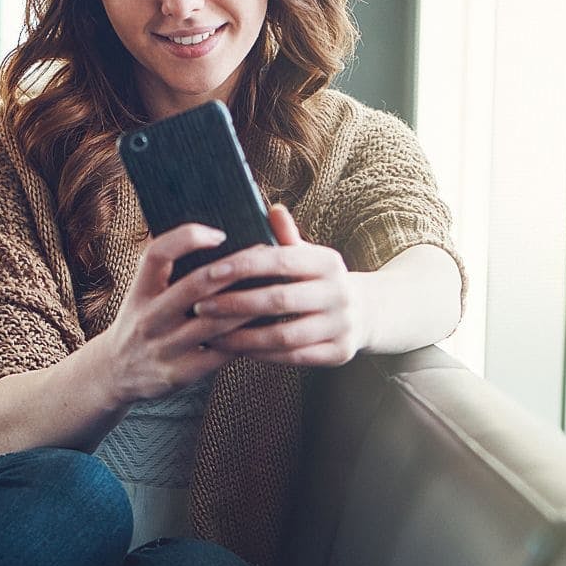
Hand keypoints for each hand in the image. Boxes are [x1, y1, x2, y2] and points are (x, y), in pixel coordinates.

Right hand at [96, 222, 262, 403]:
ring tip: (274, 288)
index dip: (187, 238)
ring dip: (248, 304)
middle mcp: (149, 317)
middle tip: (265, 255)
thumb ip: (167, 269)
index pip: (157, 254)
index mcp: (140, 291)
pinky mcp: (179, 373)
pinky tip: (264, 328)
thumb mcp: (142, 293)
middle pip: (194, 286)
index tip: (219, 234)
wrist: (117, 372)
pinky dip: (244, 339)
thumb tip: (213, 236)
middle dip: (235, 268)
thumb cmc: (143, 322)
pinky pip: (220, 354)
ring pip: (215, 322)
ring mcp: (164, 347)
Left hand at [194, 205, 368, 366]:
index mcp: (328, 262)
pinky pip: (292, 358)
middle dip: (234, 304)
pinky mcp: (339, 353)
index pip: (280, 260)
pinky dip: (261, 355)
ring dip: (242, 337)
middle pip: (279, 300)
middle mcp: (339, 293)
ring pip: (283, 336)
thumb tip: (272, 208)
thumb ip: (287, 237)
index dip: (243, 266)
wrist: (366, 313)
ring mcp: (342, 326)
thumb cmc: (320, 280)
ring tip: (210, 335)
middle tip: (200, 307)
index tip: (208, 273)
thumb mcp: (309, 255)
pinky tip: (235, 350)